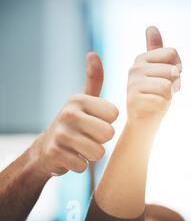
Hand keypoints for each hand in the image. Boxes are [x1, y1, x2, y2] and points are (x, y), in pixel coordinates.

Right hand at [30, 52, 118, 176]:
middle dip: (102, 140)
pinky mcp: (55, 154)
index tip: (96, 120)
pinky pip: (84, 166)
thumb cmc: (75, 122)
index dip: (108, 122)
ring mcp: (60, 134)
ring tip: (82, 146)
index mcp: (79, 100)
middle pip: (108, 134)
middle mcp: (68, 114)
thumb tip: (93, 53)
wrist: (46, 149)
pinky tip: (71, 156)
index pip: (114, 115)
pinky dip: (80, 165)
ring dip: (93, 154)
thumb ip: (94, 79)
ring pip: (98, 152)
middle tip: (89, 136)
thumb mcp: (85, 99)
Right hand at [127, 26, 181, 123]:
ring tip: (159, 99)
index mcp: (142, 58)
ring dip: (169, 96)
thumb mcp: (159, 70)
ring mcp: (132, 83)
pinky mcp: (133, 100)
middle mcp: (135, 68)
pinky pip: (162, 100)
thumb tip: (151, 27)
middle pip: (172, 70)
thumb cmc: (155, 94)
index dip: (178, 67)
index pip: (172, 53)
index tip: (170, 77)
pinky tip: (153, 108)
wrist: (144, 121)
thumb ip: (156, 50)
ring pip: (167, 85)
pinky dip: (163, 107)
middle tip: (165, 92)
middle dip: (175, 83)